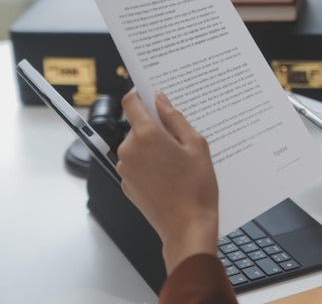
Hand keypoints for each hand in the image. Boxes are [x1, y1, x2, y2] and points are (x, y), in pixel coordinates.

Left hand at [116, 89, 218, 273]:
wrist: (187, 227)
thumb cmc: (196, 189)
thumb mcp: (196, 145)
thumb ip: (176, 119)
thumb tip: (162, 101)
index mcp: (146, 135)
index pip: (131, 102)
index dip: (139, 94)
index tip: (149, 94)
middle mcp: (129, 150)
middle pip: (137, 126)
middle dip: (156, 128)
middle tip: (179, 140)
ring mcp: (125, 169)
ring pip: (137, 146)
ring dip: (153, 147)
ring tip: (177, 163)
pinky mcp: (126, 184)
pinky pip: (136, 164)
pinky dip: (149, 165)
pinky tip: (169, 176)